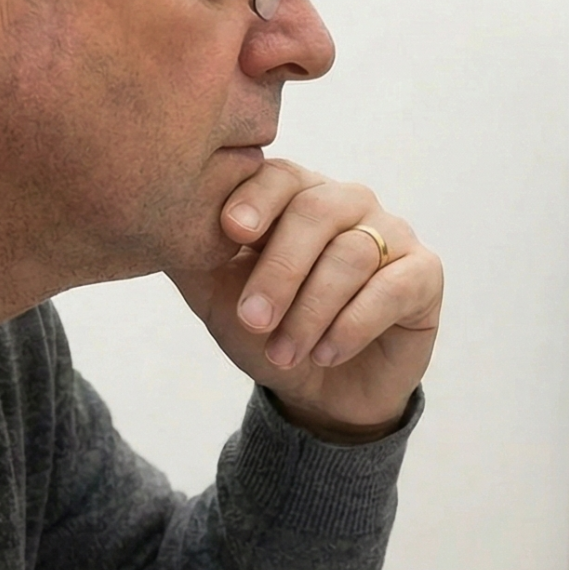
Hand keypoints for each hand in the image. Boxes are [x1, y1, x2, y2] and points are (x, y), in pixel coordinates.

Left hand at [170, 160, 441, 440]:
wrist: (322, 393)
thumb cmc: (270, 332)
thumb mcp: (216, 295)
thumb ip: (188, 253)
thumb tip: (144, 216)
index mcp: (297, 195)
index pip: (280, 176)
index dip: (257, 198)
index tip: (233, 231)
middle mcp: (348, 204)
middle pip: (316, 212)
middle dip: (279, 270)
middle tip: (253, 320)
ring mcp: (391, 234)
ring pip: (351, 254)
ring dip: (311, 310)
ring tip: (285, 353)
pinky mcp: (424, 275)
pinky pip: (393, 286)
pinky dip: (354, 323)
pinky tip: (326, 353)